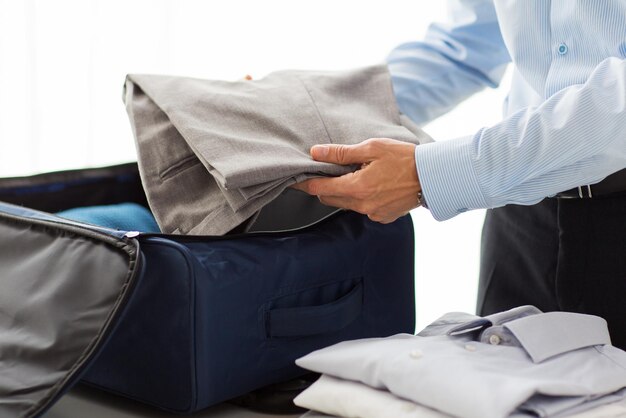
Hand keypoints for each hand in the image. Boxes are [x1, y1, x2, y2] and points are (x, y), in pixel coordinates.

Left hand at [292, 138, 421, 223]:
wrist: (432, 176)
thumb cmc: (404, 158)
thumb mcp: (372, 148)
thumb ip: (341, 152)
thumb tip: (316, 152)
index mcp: (357, 187)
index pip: (320, 189)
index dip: (305, 184)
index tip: (295, 180)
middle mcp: (362, 205)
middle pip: (330, 199)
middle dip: (324, 187)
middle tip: (326, 171)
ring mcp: (373, 213)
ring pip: (346, 204)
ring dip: (343, 192)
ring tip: (353, 174)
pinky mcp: (383, 217)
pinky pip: (362, 208)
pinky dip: (360, 198)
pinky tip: (372, 185)